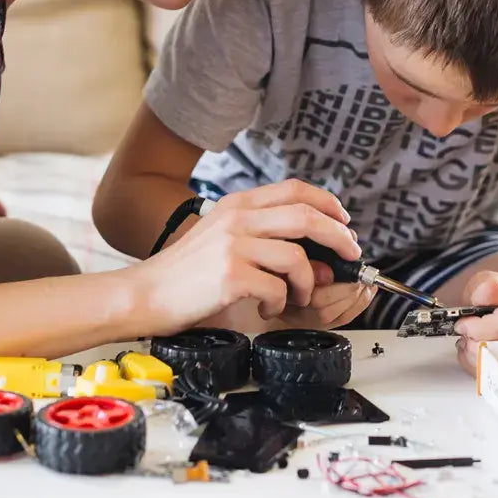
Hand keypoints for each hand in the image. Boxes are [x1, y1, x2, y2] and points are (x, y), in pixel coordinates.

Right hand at [135, 179, 359, 331]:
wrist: (146, 293)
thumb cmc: (186, 272)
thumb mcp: (223, 240)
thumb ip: (266, 240)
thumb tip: (319, 259)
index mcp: (237, 204)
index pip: (295, 189)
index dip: (328, 203)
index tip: (344, 222)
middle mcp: (237, 218)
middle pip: (306, 216)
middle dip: (338, 237)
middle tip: (351, 256)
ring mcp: (233, 246)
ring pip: (297, 258)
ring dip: (308, 283)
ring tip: (296, 296)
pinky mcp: (230, 275)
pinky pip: (277, 289)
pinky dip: (280, 303)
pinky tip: (266, 309)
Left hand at [453, 271, 497, 371]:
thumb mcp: (488, 280)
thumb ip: (486, 287)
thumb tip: (490, 290)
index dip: (479, 327)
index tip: (462, 325)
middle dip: (475, 344)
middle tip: (463, 334)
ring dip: (474, 356)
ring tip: (466, 341)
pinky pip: (493, 375)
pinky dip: (474, 365)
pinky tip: (470, 351)